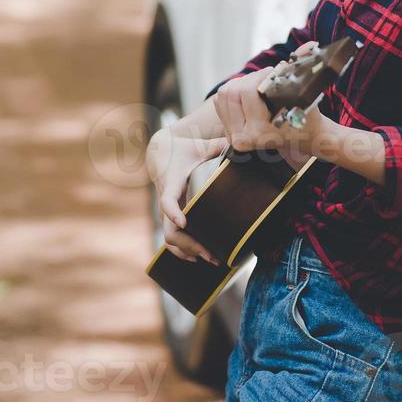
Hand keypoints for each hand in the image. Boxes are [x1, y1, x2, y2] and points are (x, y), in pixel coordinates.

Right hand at [146, 126, 226, 264]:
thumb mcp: (199, 145)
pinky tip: (197, 257)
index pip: (167, 200)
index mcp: (172, 182)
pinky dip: (182, 251)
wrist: (160, 152)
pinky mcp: (169, 216)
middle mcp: (166, 199)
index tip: (184, 222)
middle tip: (210, 254)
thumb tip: (241, 142)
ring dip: (187, 252)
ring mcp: (166, 211)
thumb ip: (219, 145)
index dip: (173, 212)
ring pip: (169, 239)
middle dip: (189, 244)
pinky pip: (171, 238)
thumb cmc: (183, 149)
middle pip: (170, 230)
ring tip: (210, 259)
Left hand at [213, 42, 331, 159]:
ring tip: (260, 85)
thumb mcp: (306, 96)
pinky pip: (220, 101)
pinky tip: (249, 94)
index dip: (262, 76)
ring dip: (241, 83)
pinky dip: (234, 91)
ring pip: (223, 94)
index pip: (247, 91)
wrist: (305, 138)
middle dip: (251, 78)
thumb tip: (310, 45)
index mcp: (259, 133)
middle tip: (267, 77)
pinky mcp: (229, 132)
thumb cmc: (307, 118)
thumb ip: (303, 70)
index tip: (275, 73)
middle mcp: (243, 139)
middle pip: (230, 91)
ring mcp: (233, 137)